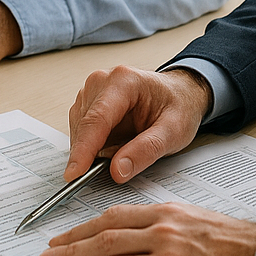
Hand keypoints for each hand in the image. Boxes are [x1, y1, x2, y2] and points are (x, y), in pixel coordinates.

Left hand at [39, 202, 255, 255]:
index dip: (79, 230)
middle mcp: (158, 235)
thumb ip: (155, 221)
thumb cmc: (227, 241)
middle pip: (102, 242)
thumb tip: (121, 232)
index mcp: (162, 213)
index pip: (110, 220)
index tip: (59, 238)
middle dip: (68, 251)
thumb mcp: (188, 217)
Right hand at [65, 66, 210, 182]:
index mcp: (124, 81)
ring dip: (94, 149)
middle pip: (84, 125)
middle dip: (91, 153)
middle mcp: (102, 81)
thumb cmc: (178, 106)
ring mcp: (93, 90)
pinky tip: (116, 145)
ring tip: (126, 148)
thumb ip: (146, 150)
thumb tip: (117, 171)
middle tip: (116, 169)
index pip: (96, 119)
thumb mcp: (174, 132)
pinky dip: (94, 145)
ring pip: (80, 130)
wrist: (180, 93)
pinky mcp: (89, 102)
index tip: (74, 174)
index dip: (83, 149)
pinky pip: (82, 130)